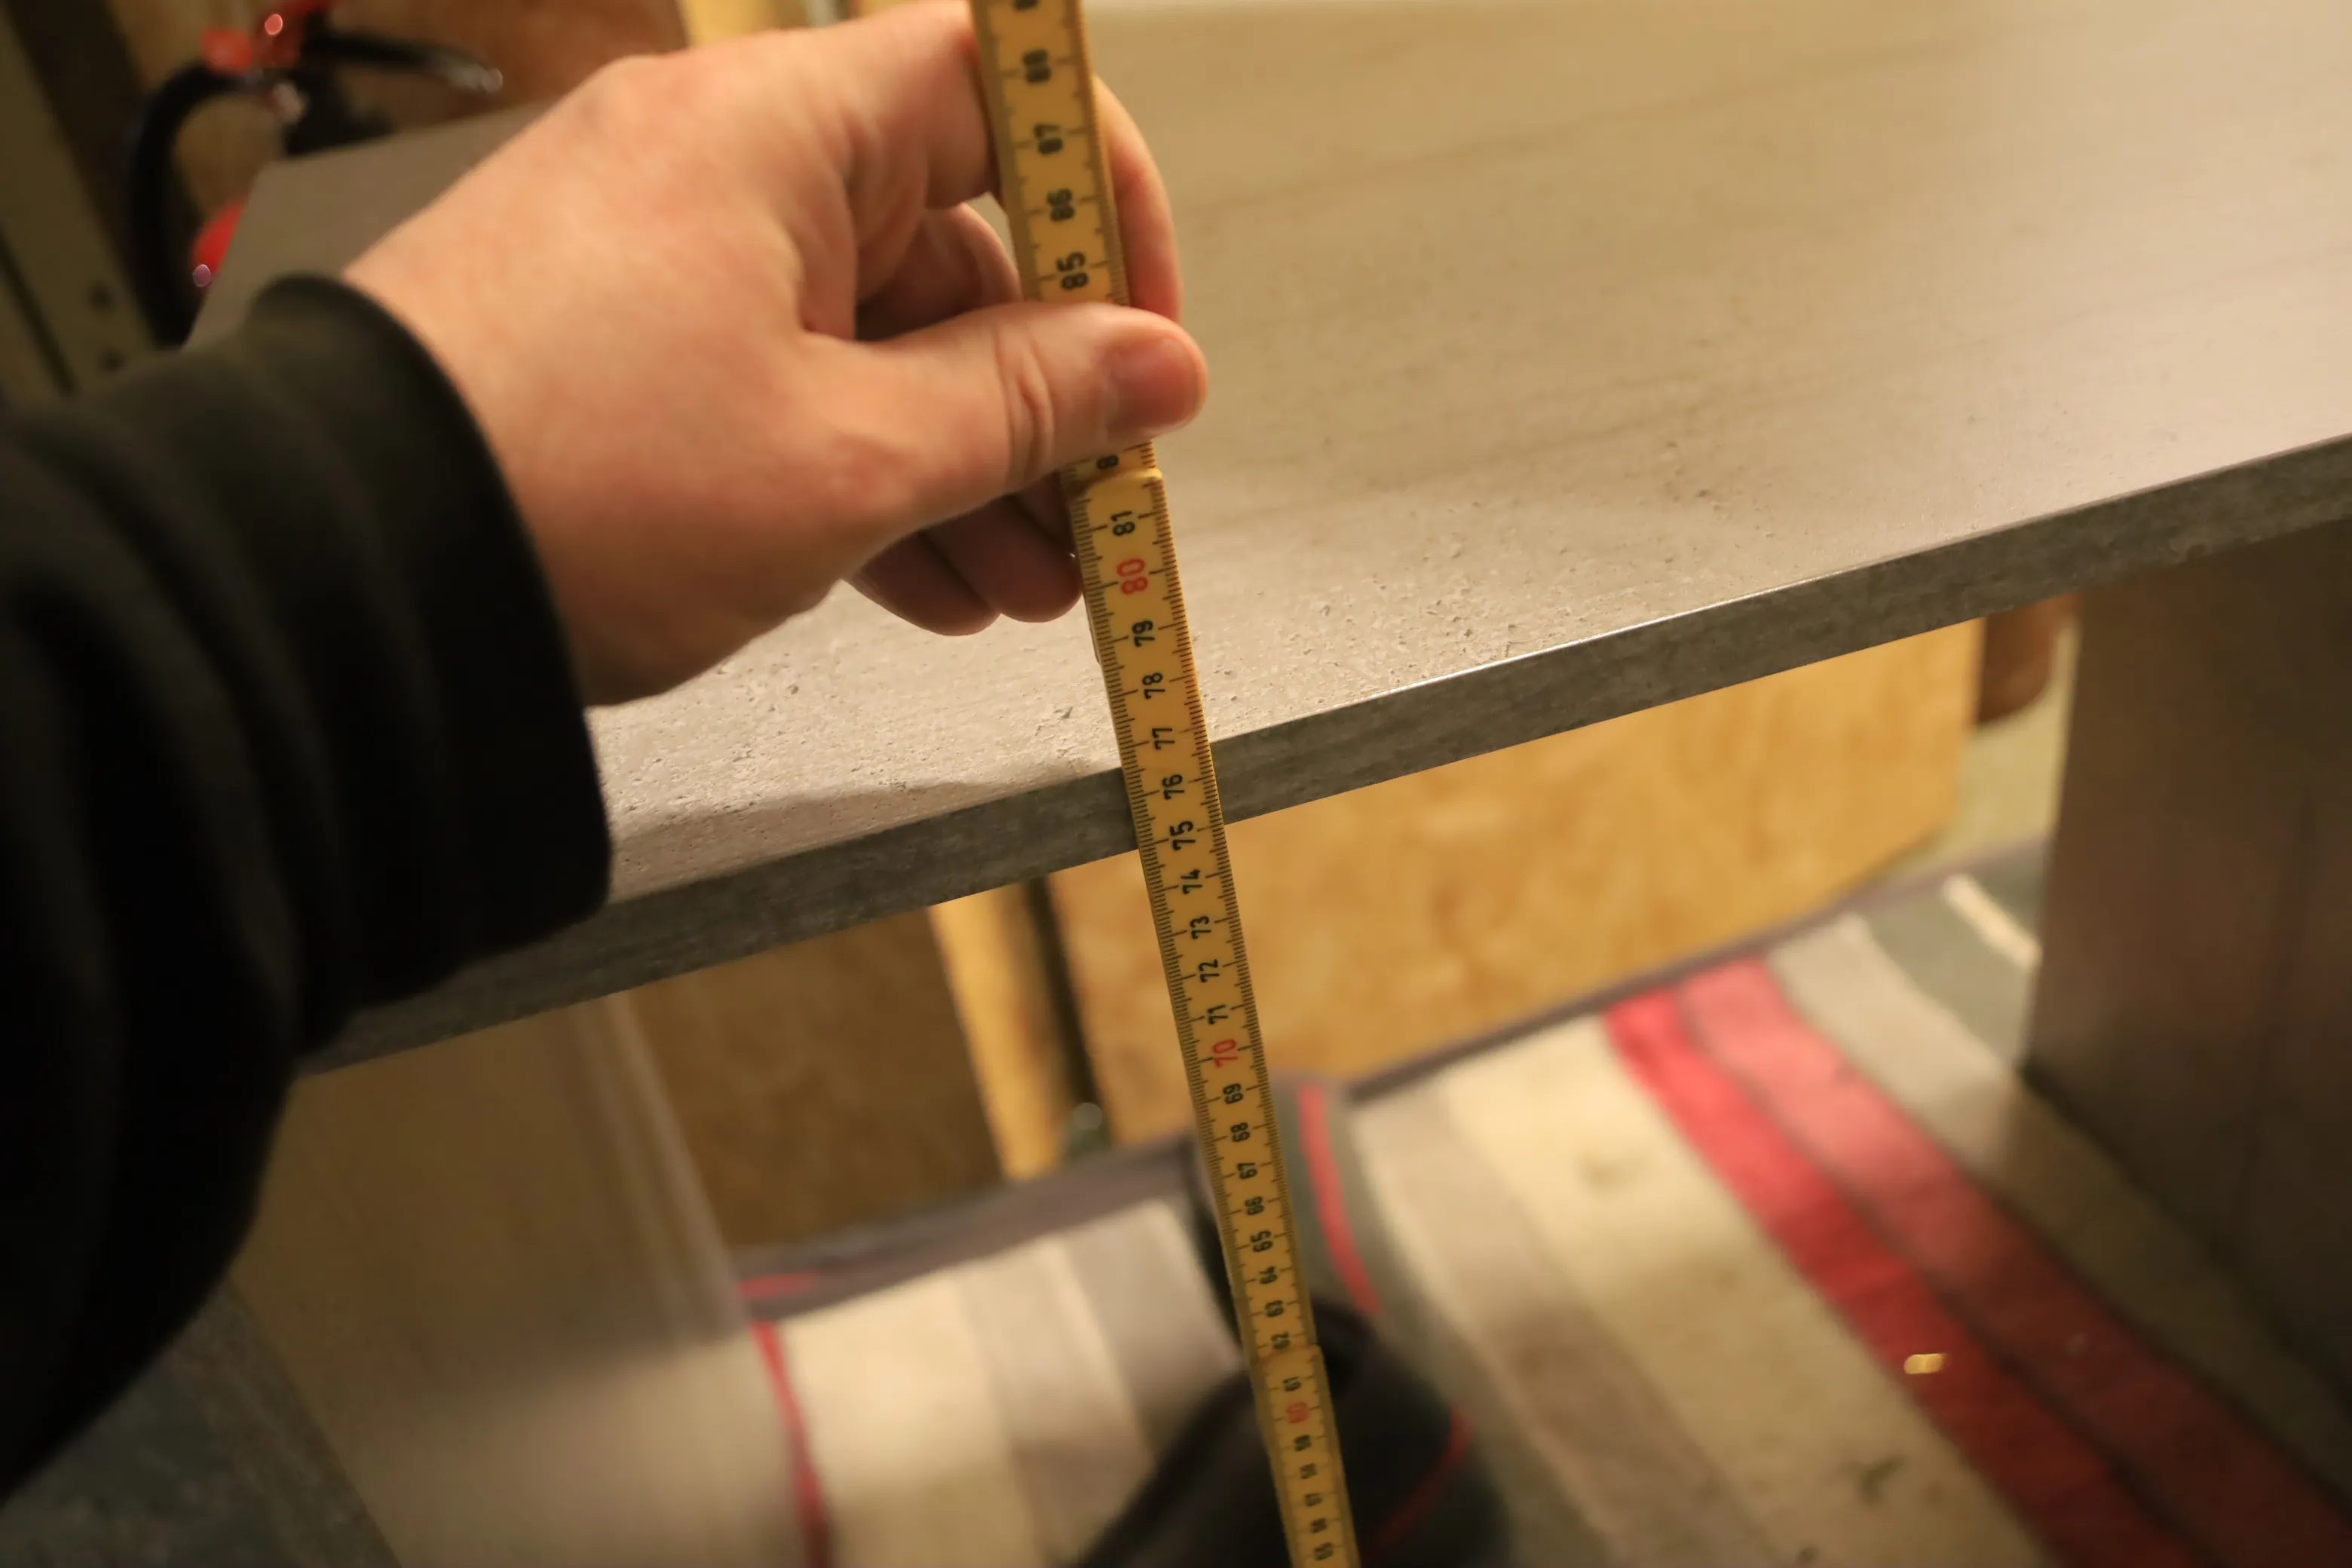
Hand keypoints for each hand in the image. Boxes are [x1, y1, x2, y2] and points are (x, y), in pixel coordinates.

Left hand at [346, 2, 1204, 704]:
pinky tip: (923, 584)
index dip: (1102, 205)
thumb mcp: (848, 457)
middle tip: (1099, 512)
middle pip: (944, 246)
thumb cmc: (571, 481)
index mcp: (774, 134)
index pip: (996, 92)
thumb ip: (1024, 405)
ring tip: (1025, 590)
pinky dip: (861, 476)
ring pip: (870, 340)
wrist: (336, 579)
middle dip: (1038, 397)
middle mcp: (715, 170)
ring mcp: (660, 264)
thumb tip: (1156, 367)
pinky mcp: (619, 354)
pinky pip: (785, 391)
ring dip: (962, 467)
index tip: (1145, 332)